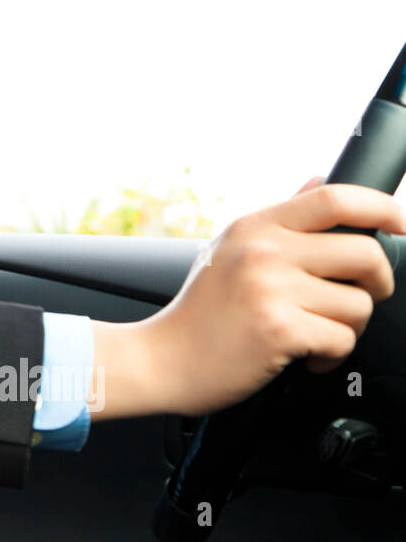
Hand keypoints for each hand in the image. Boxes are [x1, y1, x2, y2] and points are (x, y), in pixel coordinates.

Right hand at [140, 175, 404, 416]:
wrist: (161, 360)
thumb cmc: (197, 313)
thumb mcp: (229, 250)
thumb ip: (279, 219)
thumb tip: (318, 181)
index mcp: (255, 227)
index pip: (334, 198)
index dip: (381, 206)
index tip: (401, 222)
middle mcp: (263, 251)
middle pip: (364, 252)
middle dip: (377, 283)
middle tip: (358, 298)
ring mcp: (270, 289)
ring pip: (359, 304)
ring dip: (346, 328)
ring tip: (313, 334)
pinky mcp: (279, 329)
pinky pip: (342, 340)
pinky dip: (329, 357)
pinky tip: (302, 357)